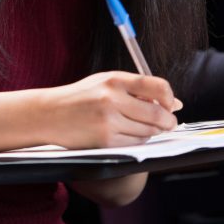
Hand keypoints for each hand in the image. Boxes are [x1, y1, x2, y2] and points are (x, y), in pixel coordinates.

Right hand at [39, 72, 180, 148]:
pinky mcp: (106, 140)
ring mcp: (109, 121)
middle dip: (169, 121)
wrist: (49, 114)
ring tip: (142, 126)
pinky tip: (128, 134)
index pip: (157, 86)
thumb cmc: (80, 97)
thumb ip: (138, 90)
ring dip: (152, 131)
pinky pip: (135, 143)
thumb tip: (174, 103)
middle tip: (169, 123)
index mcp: (114, 80)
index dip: (169, 98)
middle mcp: (112, 99)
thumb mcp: (106, 83)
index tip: (170, 104)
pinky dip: (138, 140)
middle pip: (157, 114)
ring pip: (148, 131)